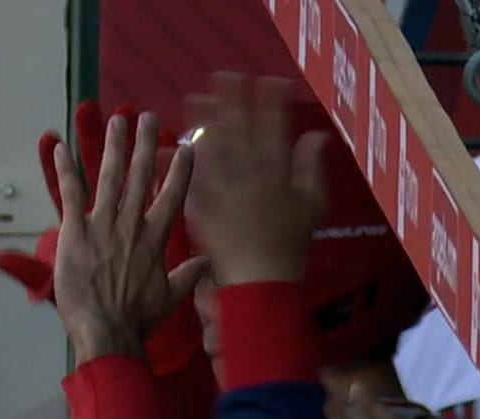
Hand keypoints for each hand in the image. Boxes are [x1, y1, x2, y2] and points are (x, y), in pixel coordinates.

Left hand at [51, 111, 195, 363]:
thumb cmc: (137, 319)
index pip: (173, 194)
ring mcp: (102, 225)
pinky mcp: (74, 232)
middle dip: (145, 144)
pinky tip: (60, 146)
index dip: (180, 169)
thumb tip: (208, 262)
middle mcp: (131, 223)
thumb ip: (188, 276)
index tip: (186, 147)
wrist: (106, 330)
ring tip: (116, 120)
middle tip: (147, 118)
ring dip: (113, 146)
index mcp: (156, 237)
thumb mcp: (170, 297)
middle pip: (142, 175)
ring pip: (110, 176)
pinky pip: (70, 194)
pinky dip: (64, 169)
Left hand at [185, 73, 327, 285]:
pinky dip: (175, 165)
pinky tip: (163, 149)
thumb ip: (312, 167)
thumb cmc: (290, 246)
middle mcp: (251, 176)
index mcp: (279, 172)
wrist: (262, 280)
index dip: (273, 100)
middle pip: (241, 131)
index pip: (276, 127)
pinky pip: (185, 181)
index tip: (269, 79)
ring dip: (204, 122)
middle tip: (221, 77)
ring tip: (194, 99)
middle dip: (232, 101)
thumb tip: (316, 134)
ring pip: (213, 150)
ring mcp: (225, 192)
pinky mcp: (201, 209)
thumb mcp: (312, 204)